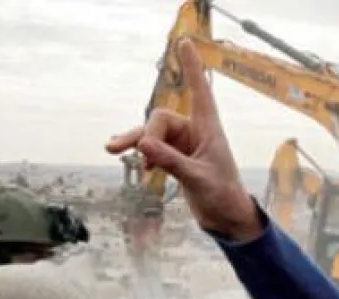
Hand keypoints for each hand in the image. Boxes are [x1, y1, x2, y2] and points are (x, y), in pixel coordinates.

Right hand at [104, 38, 262, 240]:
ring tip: (113, 150)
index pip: (200, 91)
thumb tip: (143, 144)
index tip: (185, 41)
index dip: (192, 67)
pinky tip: (136, 163)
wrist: (225, 218)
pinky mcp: (175, 158)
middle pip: (160, 119)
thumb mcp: (197, 179)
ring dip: (135, 141)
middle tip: (138, 154)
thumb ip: (171, 161)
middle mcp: (195, 132)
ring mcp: (183, 144)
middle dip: (146, 134)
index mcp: (209, 129)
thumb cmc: (222, 196)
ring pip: (151, 133)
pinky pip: (151, 148)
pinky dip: (142, 153)